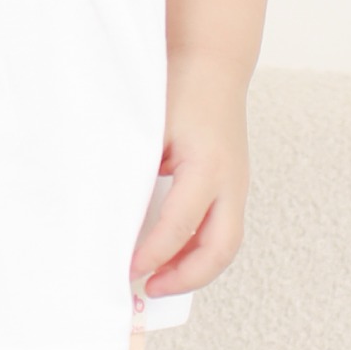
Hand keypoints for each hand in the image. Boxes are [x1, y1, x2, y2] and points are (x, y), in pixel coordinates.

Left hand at [129, 56, 249, 299]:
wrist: (212, 62)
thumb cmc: (178, 88)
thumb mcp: (151, 127)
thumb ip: (137, 169)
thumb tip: (113, 215)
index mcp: (207, 165)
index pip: (181, 224)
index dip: (154, 252)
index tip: (128, 268)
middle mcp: (231, 181)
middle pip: (220, 249)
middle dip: (186, 277)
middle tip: (148, 288)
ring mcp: (237, 185)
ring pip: (226, 244)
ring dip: (195, 268)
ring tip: (157, 279)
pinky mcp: (234, 186)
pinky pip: (223, 229)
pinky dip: (200, 250)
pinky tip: (171, 255)